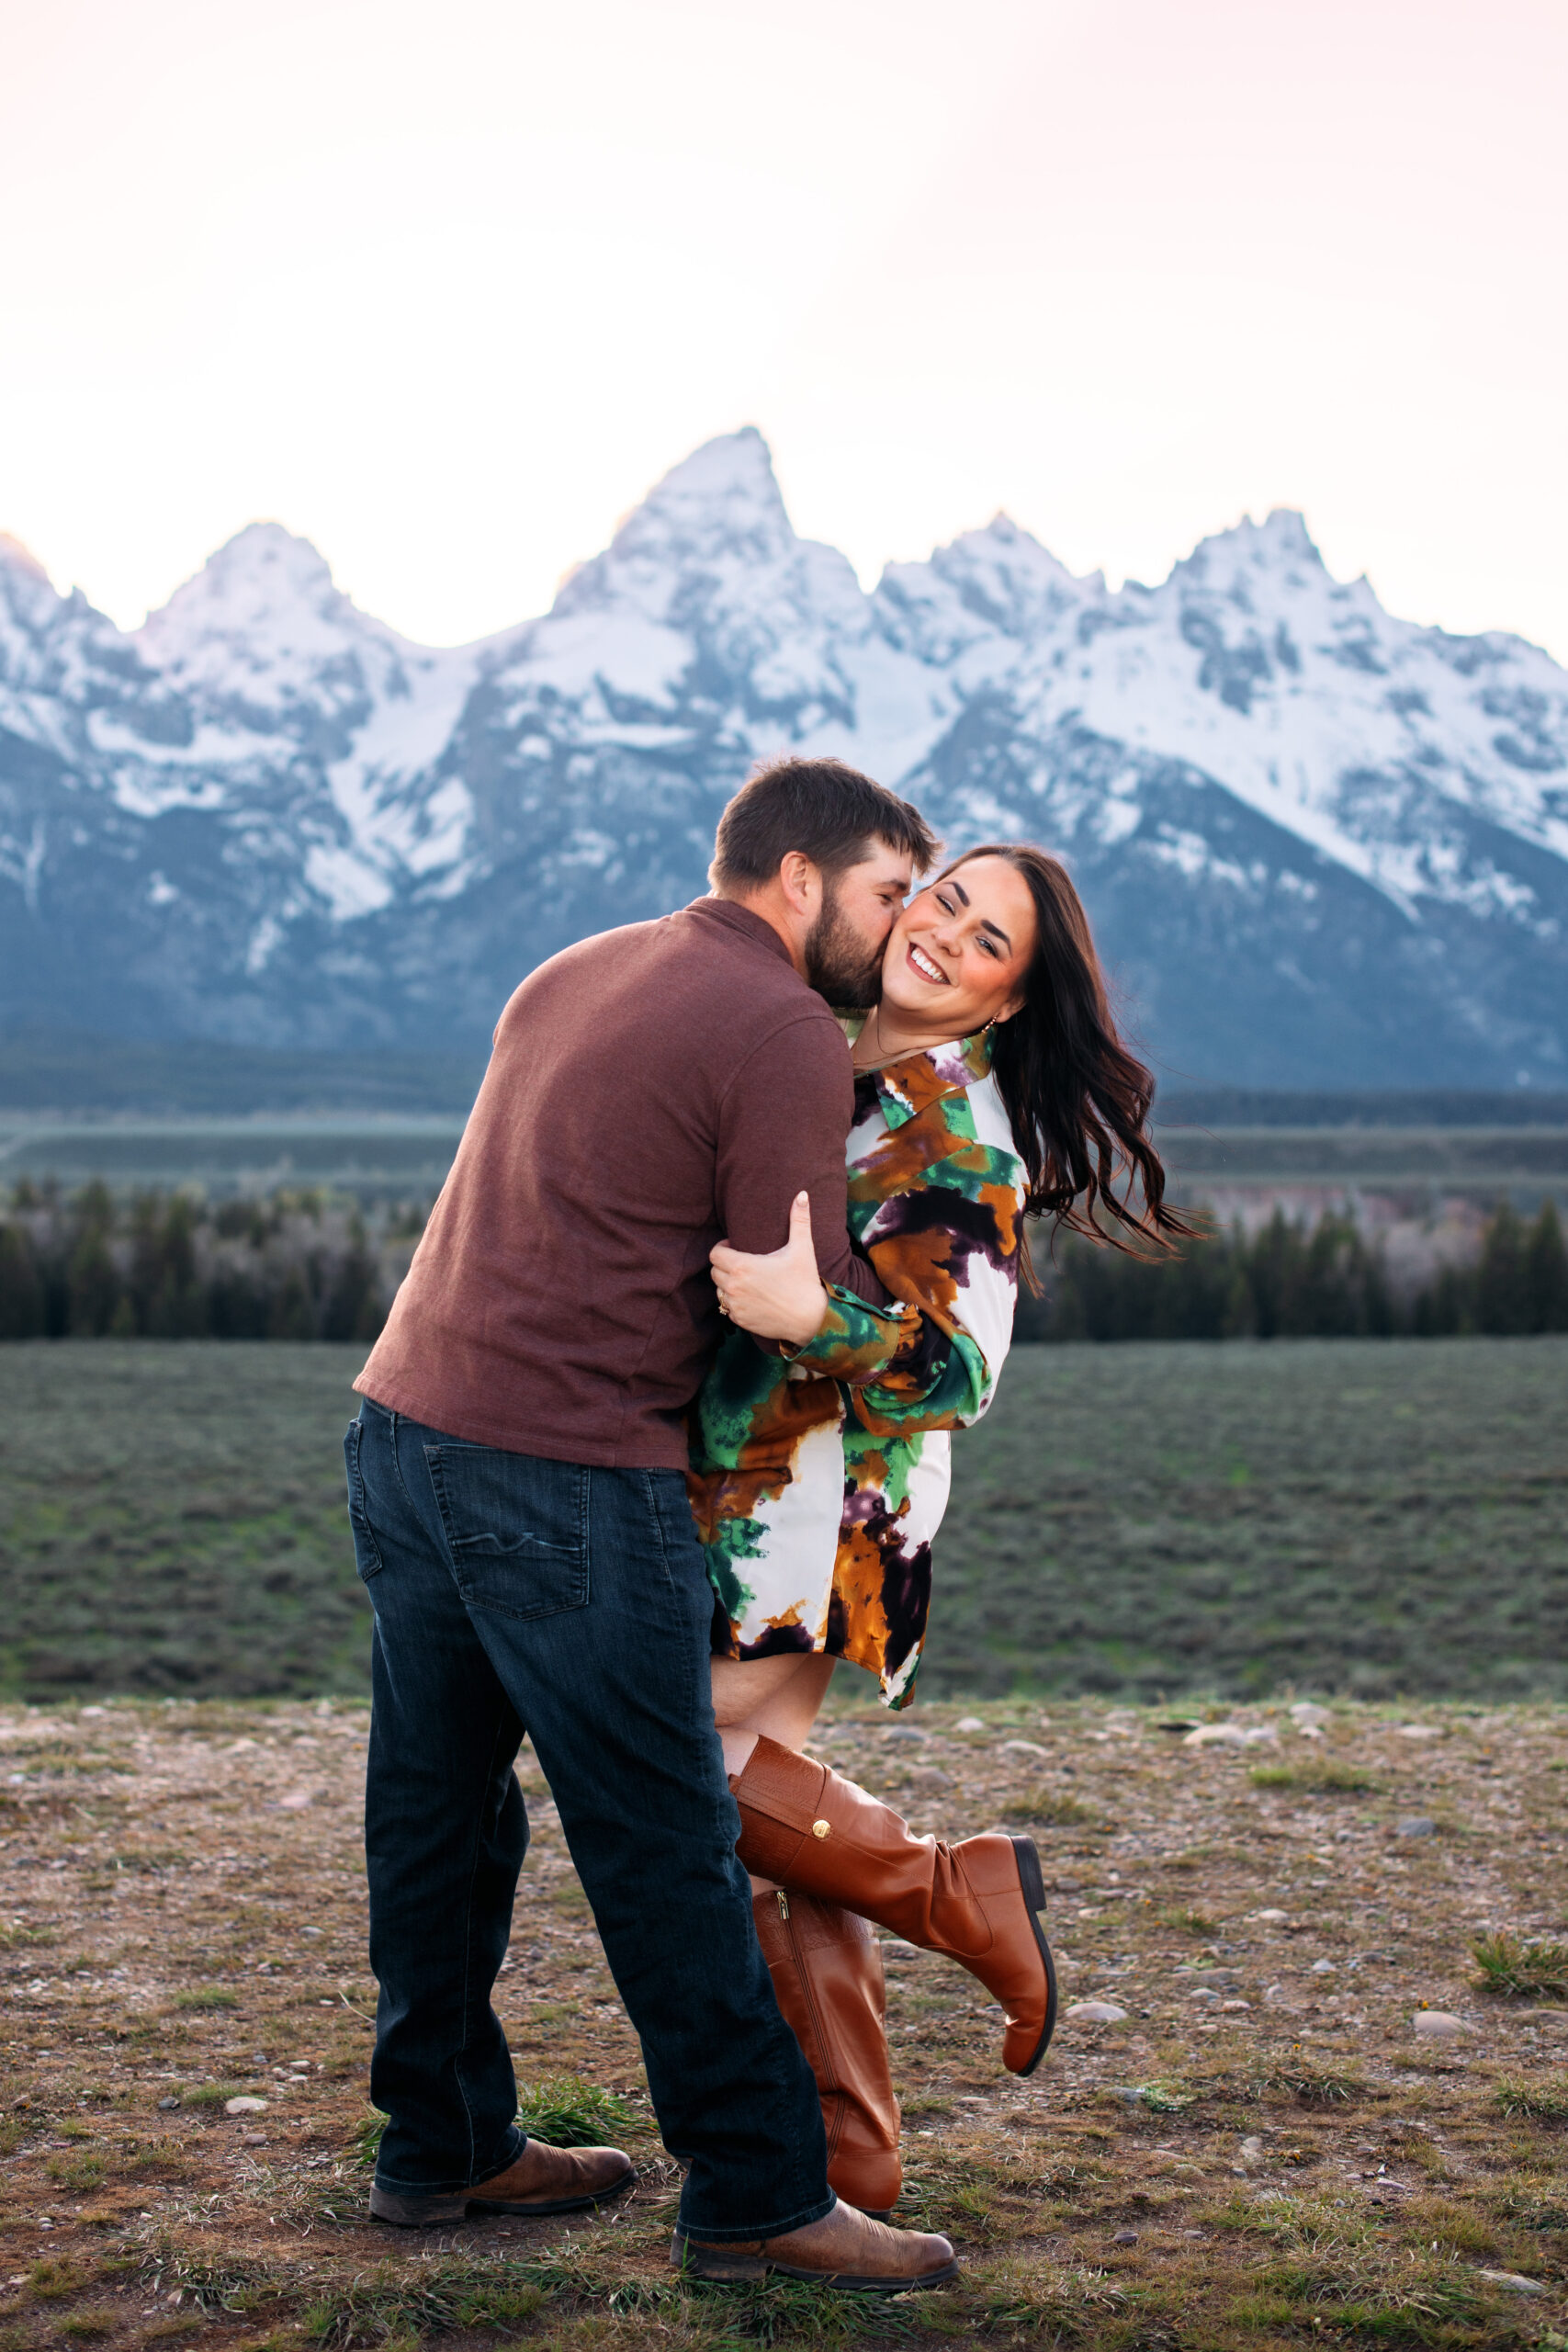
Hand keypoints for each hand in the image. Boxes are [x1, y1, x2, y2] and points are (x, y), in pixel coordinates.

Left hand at [710, 1191, 830, 1347]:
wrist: (811, 1320)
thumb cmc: (805, 1282)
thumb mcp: (802, 1248)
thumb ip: (799, 1219)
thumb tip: (802, 1194)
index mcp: (742, 1266)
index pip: (714, 1253)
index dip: (723, 1248)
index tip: (735, 1247)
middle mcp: (733, 1287)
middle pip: (714, 1271)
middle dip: (724, 1265)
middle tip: (741, 1262)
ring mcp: (735, 1305)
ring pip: (719, 1290)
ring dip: (727, 1284)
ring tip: (745, 1280)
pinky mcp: (740, 1321)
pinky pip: (728, 1308)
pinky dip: (735, 1302)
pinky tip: (751, 1297)